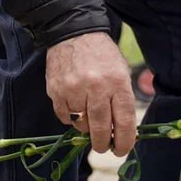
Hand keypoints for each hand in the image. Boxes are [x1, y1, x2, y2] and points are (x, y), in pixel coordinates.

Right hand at [45, 32, 136, 155]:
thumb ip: (122, 99)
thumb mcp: (121, 70)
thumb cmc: (101, 54)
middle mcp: (96, 86)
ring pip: (81, 124)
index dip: (124, 141)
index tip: (121, 149)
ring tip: (89, 114)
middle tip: (104, 147)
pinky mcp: (56, 91)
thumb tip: (121, 131)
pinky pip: (65, 117)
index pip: (124, 120)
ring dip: (86, 126)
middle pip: (100, 128)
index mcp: (117, 81)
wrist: (73, 31)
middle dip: (103, 143)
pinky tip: (75, 106)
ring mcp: (73, 89)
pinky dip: (71, 117)